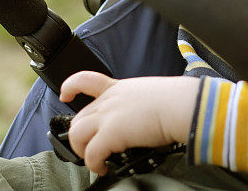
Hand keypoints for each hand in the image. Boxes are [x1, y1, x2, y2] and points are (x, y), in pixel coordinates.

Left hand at [60, 72, 199, 174]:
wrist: (181, 105)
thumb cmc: (175, 101)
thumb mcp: (148, 94)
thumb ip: (136, 104)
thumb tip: (141, 119)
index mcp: (118, 88)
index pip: (86, 80)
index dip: (70, 86)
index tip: (65, 94)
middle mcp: (109, 100)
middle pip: (79, 118)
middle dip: (80, 137)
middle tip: (91, 149)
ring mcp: (108, 115)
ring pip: (77, 134)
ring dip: (82, 151)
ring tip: (94, 160)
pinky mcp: (111, 133)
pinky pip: (91, 153)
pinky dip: (94, 164)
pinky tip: (104, 168)